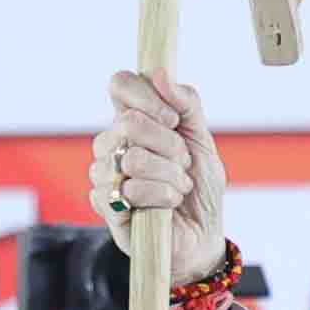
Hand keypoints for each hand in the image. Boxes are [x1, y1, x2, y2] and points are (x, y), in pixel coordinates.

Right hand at [90, 69, 229, 276]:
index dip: (145, 95)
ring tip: (179, 189)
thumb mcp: (203, 140)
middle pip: (128, 123)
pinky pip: (127, 191)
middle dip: (169, 145)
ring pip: (130, 159)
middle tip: (184, 164)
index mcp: (134, 120)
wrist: (203, 235)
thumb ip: (187, 104)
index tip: (172, 118)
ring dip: (169, 176)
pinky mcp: (106, 207)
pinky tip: (167, 206)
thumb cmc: (200, 188)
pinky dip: (159, 198)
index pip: (120, 85)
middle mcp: (114, 144)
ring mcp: (106, 175)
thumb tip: (161, 74)